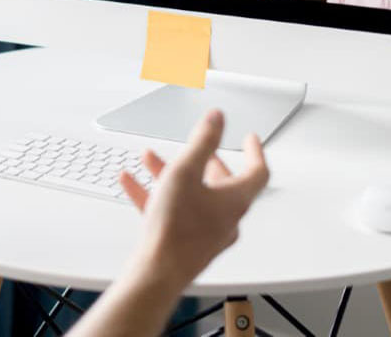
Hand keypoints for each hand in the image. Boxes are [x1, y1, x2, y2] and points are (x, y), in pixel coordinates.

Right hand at [119, 110, 268, 286]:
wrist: (156, 271)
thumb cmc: (175, 229)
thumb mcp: (185, 172)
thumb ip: (202, 141)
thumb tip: (217, 118)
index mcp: (234, 200)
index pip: (257, 172)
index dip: (254, 151)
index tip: (250, 139)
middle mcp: (225, 218)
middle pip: (222, 184)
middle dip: (205, 161)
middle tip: (202, 150)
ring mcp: (206, 232)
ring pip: (192, 195)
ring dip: (172, 174)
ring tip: (151, 160)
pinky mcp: (186, 242)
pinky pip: (173, 211)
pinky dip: (155, 194)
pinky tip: (133, 183)